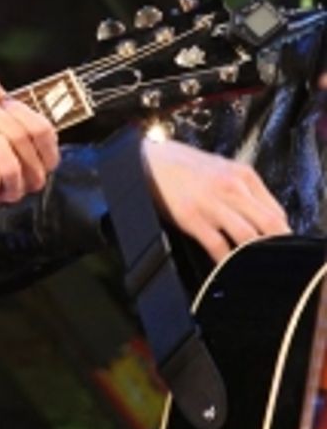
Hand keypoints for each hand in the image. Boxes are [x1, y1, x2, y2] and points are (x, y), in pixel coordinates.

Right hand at [143, 138, 288, 261]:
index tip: (278, 248)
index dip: (281, 234)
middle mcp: (233, 188)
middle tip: (274, 263)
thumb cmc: (182, 166)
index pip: (276, 212)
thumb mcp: (221, 168)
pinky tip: (226, 269)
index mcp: (243, 176)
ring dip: (253, 255)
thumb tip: (260, 217)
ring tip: (253, 268)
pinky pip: (217, 245)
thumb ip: (242, 190)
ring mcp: (212, 203)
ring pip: (248, 236)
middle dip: (276, 247)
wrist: (147, 160)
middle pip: (269, 224)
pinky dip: (225, 261)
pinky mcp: (192, 217)